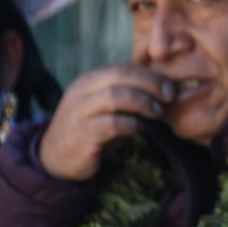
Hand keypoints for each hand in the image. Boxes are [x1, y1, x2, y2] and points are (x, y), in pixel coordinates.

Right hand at [38, 64, 173, 180]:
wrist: (56, 158)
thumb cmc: (91, 130)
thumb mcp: (109, 109)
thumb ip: (129, 96)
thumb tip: (166, 91)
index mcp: (89, 80)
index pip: (123, 68)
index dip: (150, 75)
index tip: (170, 87)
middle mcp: (81, 92)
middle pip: (121, 76)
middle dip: (151, 85)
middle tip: (169, 97)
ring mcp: (78, 112)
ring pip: (115, 96)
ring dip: (142, 103)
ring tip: (156, 113)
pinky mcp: (81, 134)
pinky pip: (111, 124)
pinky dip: (131, 124)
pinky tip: (139, 128)